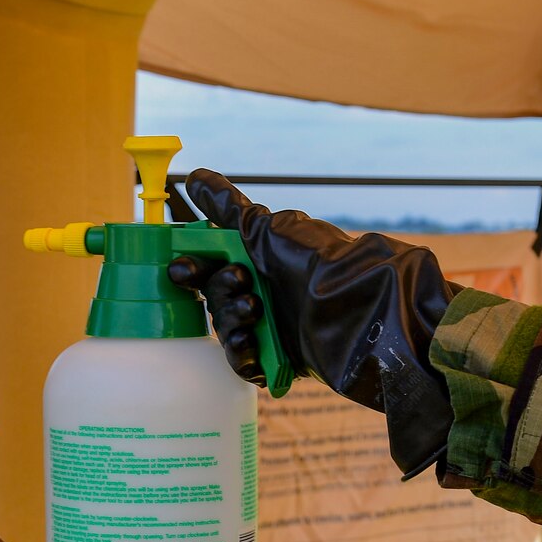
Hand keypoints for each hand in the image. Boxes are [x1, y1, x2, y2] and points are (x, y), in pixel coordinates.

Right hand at [169, 169, 457, 476]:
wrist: (361, 304)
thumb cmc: (319, 261)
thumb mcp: (270, 228)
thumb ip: (228, 207)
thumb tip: (195, 176)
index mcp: (260, 264)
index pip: (211, 268)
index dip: (192, 269)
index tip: (180, 269)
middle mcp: (265, 295)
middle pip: (217, 300)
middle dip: (220, 292)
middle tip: (243, 286)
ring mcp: (274, 330)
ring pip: (228, 331)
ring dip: (230, 321)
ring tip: (253, 311)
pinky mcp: (282, 361)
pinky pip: (246, 365)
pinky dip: (241, 356)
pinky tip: (249, 345)